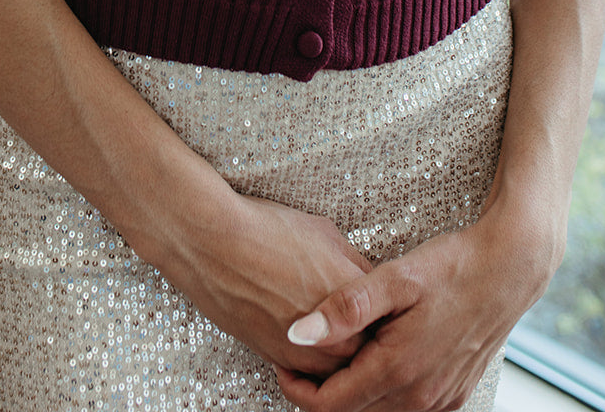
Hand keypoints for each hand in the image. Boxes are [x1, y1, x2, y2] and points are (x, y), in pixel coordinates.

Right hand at [175, 193, 374, 381]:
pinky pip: (308, 373)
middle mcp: (339, 336)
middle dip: (368, 339)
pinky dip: (311, 360)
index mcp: (358, 301)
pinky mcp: (280, 361)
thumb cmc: (268, 231)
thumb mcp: (326, 234)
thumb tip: (365, 277)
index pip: (388, 320)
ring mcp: (309, 355)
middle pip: (369, 352)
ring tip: (333, 331)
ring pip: (339, 370)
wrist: (215, 244)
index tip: (383, 307)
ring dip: (339, 355)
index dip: (386, 313)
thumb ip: (354, 264)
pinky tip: (305, 333)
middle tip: (360, 323)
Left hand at [271, 209, 553, 411]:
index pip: (330, 406)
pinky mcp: (452, 395)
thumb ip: (345, 307)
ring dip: (349, 391)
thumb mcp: (395, 278)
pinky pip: (403, 407)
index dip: (296, 389)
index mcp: (398, 370)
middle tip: (299, 352)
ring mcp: (439, 400)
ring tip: (331, 352)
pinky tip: (371, 356)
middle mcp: (419, 397)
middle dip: (319, 390)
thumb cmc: (451, 267)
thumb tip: (297, 334)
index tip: (280, 360)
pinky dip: (378, 391)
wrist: (509, 270)